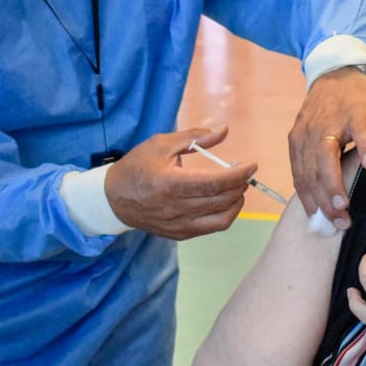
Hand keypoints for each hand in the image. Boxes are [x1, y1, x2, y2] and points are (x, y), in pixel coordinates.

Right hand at [104, 126, 251, 239]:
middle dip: (240, 185)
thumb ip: (194, 137)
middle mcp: (175, 208)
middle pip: (222, 200)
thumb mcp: (161, 144)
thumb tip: (224, 130)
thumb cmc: (137, 167)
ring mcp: (178, 225)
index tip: (252, 165)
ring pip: (222, 219)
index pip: (215, 183)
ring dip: (236, 202)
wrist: (113, 199)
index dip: (238, 174)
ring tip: (238, 187)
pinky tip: (226, 201)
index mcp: (170, 184)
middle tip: (245, 172)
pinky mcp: (179, 234)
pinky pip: (211, 228)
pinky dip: (225, 215)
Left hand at [288, 67, 365, 228]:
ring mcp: (332, 122)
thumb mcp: (313, 135)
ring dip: (335, 183)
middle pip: (312, 172)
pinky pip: (360, 133)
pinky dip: (365, 148)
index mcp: (298, 142)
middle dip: (324, 202)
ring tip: (344, 204)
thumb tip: (320, 200)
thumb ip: (314, 162)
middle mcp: (310, 133)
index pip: (301, 178)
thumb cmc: (329, 111)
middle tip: (338, 222)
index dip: (310, 202)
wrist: (342, 72)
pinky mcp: (355, 113)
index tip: (320, 223)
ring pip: (327, 156)